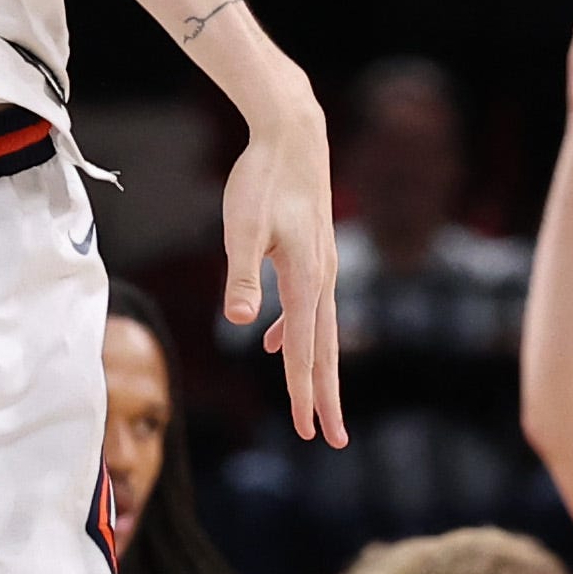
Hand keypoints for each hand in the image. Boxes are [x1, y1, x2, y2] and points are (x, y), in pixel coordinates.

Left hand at [219, 84, 347, 445]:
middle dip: (325, 397)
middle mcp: (321, 279)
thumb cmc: (262, 178)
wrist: (293, 135)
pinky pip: (308, 309)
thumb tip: (240, 322)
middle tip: (332, 439)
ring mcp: (322, 268)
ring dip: (316, 371)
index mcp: (305, 278)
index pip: (303, 351)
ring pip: (320, 332)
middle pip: (324, 351)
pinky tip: (274, 344)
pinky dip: (295, 334)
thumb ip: (241, 275)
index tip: (305, 430)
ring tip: (313, 407)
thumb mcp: (242, 227)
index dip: (303, 394)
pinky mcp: (314, 257)